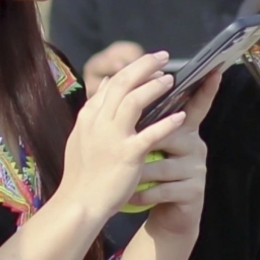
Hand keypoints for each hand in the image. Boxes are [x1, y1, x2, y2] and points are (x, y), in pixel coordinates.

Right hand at [58, 52, 185, 220]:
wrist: (79, 203)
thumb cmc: (83, 172)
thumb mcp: (82, 134)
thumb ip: (95, 107)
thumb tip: (109, 81)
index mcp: (89, 116)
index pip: (112, 83)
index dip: (133, 69)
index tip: (149, 63)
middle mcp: (99, 122)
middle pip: (123, 83)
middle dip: (144, 66)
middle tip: (163, 57)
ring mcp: (112, 137)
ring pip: (134, 101)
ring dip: (154, 88)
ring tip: (171, 80)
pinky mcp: (127, 155)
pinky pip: (150, 134)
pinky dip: (166, 124)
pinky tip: (180, 117)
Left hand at [138, 72, 221, 236]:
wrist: (167, 215)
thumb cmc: (155, 175)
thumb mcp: (153, 146)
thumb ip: (148, 123)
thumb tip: (132, 94)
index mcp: (186, 130)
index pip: (197, 105)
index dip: (207, 89)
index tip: (215, 70)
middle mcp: (195, 145)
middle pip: (168, 135)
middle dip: (143, 145)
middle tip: (124, 151)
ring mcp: (197, 170)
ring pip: (162, 165)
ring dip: (140, 173)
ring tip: (125, 178)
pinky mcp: (193, 192)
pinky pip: (163, 189)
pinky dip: (143, 193)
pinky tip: (131, 196)